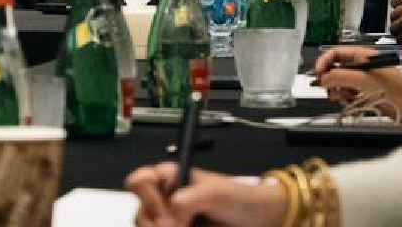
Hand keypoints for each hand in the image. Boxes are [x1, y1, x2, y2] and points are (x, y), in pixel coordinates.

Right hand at [124, 163, 285, 226]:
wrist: (263, 220)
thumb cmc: (240, 198)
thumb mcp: (213, 193)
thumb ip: (185, 200)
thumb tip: (170, 219)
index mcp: (169, 179)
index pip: (138, 182)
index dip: (147, 198)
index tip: (167, 214)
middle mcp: (165, 199)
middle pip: (139, 213)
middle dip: (154, 223)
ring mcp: (170, 219)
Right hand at [315, 46, 401, 120]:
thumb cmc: (397, 90)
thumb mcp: (364, 80)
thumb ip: (340, 76)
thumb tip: (322, 78)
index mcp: (362, 56)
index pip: (335, 53)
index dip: (324, 62)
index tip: (318, 74)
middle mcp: (361, 66)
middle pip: (335, 68)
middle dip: (329, 78)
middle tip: (327, 88)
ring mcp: (362, 80)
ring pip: (339, 82)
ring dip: (335, 89)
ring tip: (339, 96)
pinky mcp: (365, 92)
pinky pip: (346, 92)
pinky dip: (343, 96)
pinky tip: (346, 100)